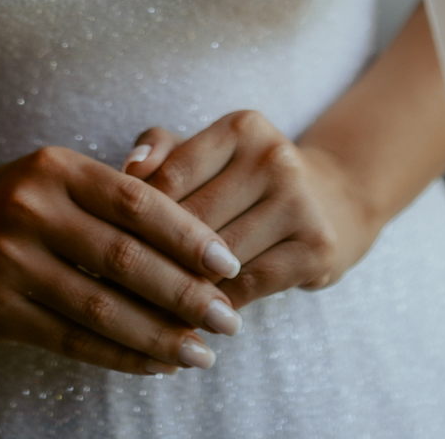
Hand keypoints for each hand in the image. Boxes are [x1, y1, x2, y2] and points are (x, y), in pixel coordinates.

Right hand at [0, 144, 244, 374]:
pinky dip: (121, 355)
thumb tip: (202, 243)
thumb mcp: (64, 175)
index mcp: (58, 169)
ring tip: (200, 352)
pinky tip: (157, 364)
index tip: (229, 264)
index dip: (188, 235)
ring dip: (158, 336)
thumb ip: (122, 195)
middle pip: (124, 260)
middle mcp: (31, 210)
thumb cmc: (25, 198)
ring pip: (100, 308)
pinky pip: (72, 340)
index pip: (137, 203)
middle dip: (184, 294)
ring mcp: (9, 262)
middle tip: (228, 319)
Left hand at [123, 111, 380, 307]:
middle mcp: (274, 156)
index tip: (112, 245)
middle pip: (194, 220)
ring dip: (183, 289)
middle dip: (155, 258)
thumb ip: (161, 150)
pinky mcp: (317, 245)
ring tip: (149, 309)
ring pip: (220, 257)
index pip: (171, 176)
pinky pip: (251, 285)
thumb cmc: (246, 178)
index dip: (137, 217)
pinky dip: (220, 304)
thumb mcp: (208, 152)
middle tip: (118, 291)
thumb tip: (130, 167)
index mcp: (242, 127)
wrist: (332, 201)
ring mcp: (300, 201)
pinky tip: (198, 316)